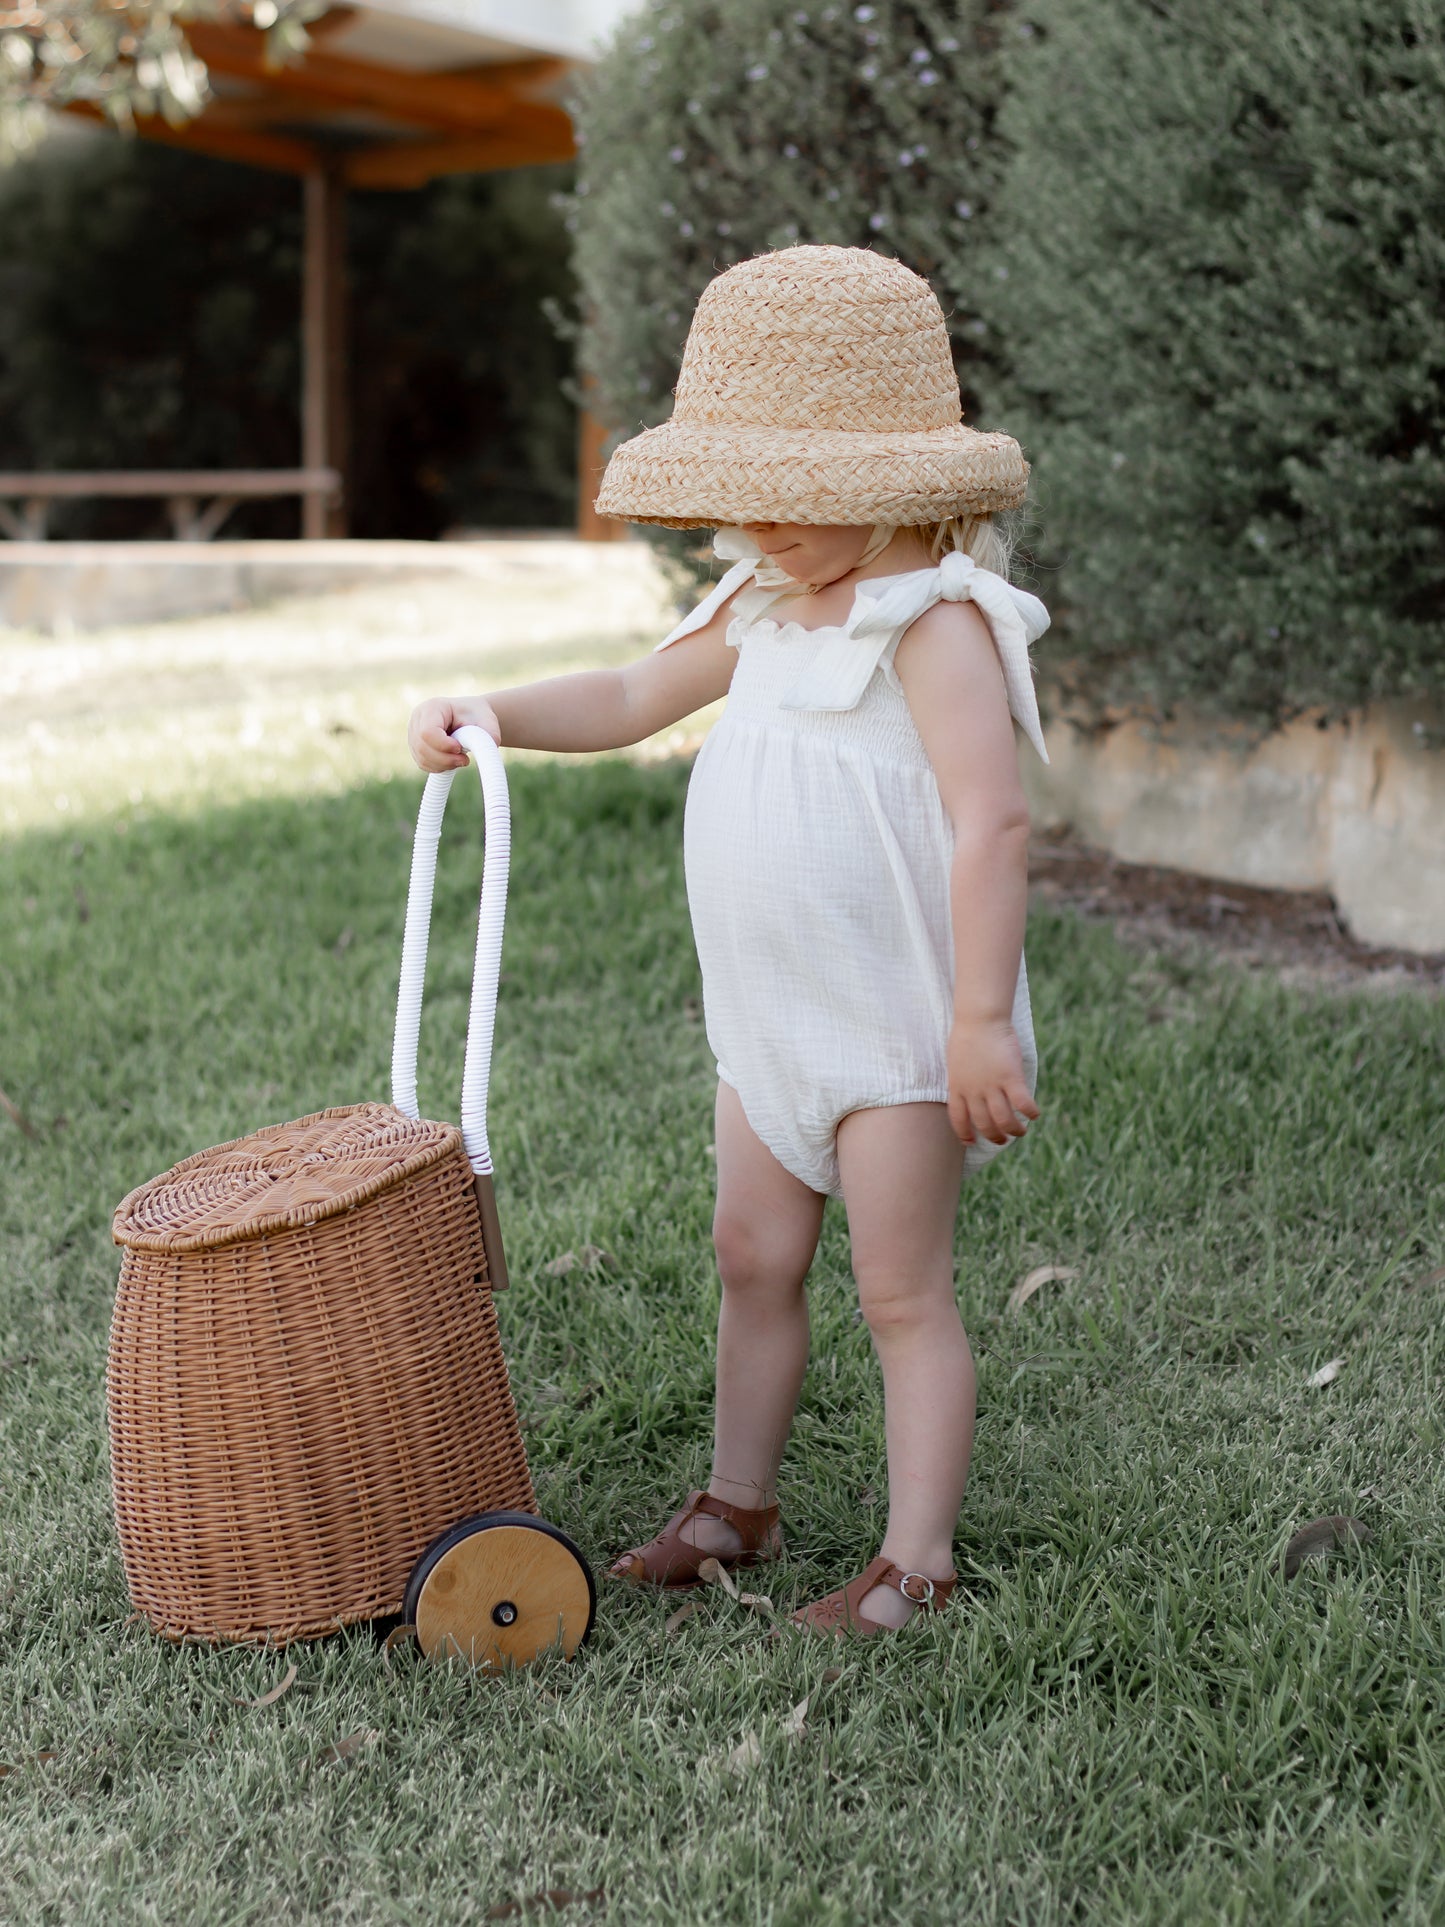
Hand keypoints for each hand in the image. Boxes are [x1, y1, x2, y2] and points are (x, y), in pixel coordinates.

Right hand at [407, 696, 499, 772]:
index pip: (427, 732)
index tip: (460, 748)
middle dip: (445, 759)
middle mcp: (418, 719)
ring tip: (461, 759)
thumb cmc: (478, 717)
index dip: (443, 745)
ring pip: (422, 759)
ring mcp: (413, 733)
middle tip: (465, 760)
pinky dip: (439, 768)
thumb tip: (491, 746)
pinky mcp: (416, 747)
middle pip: (422, 747)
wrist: (471, 718)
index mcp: (432, 708)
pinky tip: (453, 761)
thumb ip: (490, 734)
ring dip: (444, 765)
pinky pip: (423, 764)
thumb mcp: (488, 722)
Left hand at [946, 1018, 1040, 1147]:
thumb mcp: (955, 1064)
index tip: (971, 1142)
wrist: (980, 1018)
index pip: (958, 1120)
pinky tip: (1035, 1114)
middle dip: (995, 1137)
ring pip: (1004, 1120)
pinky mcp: (1011, 1077)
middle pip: (984, 1124)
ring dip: (1015, 1130)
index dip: (965, 1134)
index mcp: (957, 1088)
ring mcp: (992, 1085)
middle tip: (1004, 1139)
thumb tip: (968, 1094)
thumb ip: (961, 1081)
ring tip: (1021, 1131)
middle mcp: (973, 1091)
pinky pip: (1022, 1103)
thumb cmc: (967, 1036)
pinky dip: (1031, 1112)